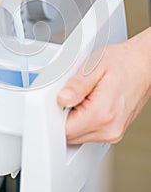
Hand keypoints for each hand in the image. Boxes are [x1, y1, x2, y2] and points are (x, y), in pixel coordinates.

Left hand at [57, 27, 150, 143]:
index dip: (56, 113)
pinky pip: (89, 132)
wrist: (143, 64)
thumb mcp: (94, 65)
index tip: (60, 98)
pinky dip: (84, 119)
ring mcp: (112, 133)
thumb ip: (76, 85)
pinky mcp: (113, 131)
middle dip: (64, 115)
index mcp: (101, 114)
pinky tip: (90, 102)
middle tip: (73, 93)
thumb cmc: (122, 61)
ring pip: (78, 135)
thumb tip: (61, 99)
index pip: (64, 129)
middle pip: (70, 135)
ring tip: (85, 95)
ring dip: (74, 118)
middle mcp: (109, 129)